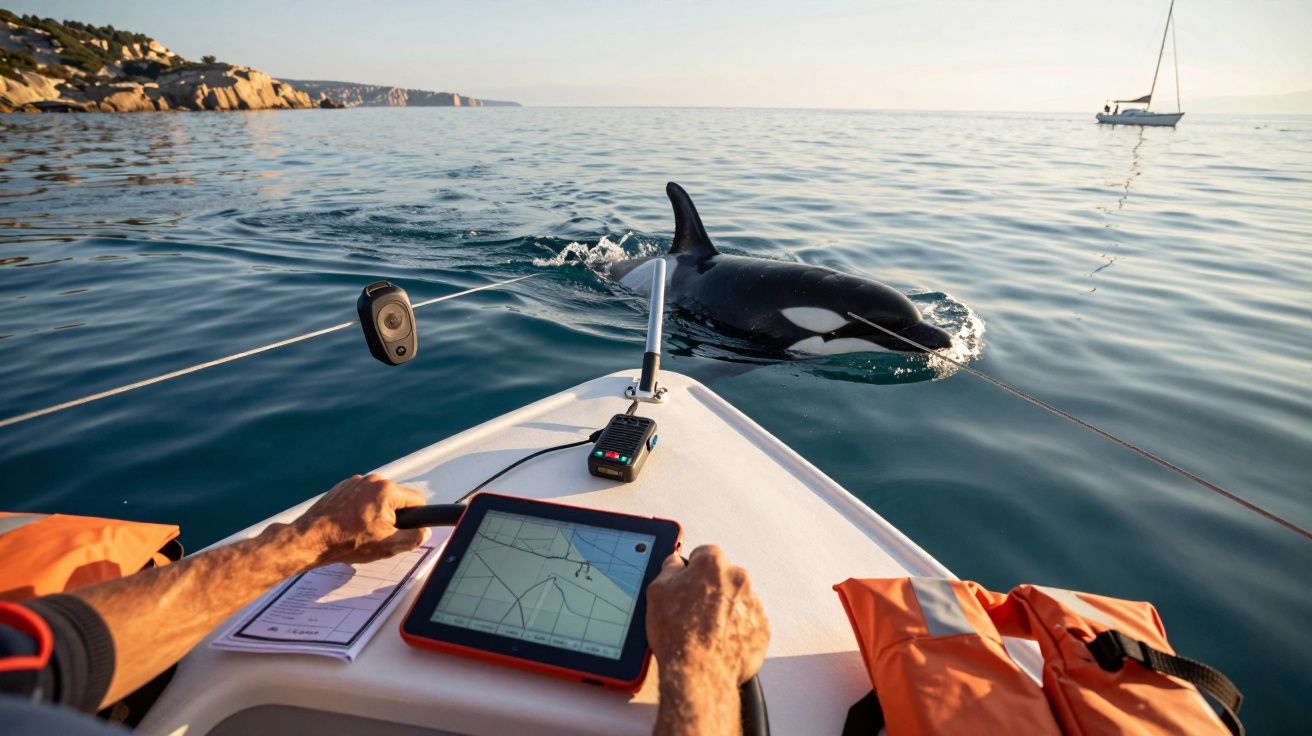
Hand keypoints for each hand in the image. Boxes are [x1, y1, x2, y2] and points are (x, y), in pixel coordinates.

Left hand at [289, 474, 428, 566]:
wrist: (312, 539)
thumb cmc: (346, 542)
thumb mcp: (388, 546)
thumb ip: (413, 538)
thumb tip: (423, 532)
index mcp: (387, 490)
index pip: (417, 500)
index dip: (414, 518)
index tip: (403, 529)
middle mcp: (372, 480)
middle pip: (396, 498)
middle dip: (393, 515)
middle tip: (379, 534)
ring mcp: (356, 482)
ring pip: (378, 498)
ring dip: (375, 512)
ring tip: (361, 530)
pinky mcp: (343, 487)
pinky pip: (361, 496)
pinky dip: (360, 509)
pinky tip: (350, 524)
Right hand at [647, 545, 769, 687]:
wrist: (699, 673)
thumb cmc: (679, 636)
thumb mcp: (657, 592)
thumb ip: (669, 569)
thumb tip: (675, 564)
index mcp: (713, 564)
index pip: (703, 555)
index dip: (691, 571)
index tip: (686, 584)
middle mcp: (738, 579)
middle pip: (722, 576)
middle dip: (709, 589)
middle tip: (692, 611)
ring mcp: (754, 604)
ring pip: (736, 599)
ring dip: (723, 609)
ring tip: (704, 630)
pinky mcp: (762, 628)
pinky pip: (747, 622)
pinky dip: (735, 628)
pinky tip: (718, 640)